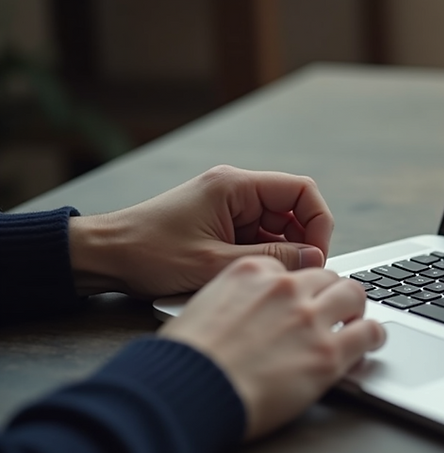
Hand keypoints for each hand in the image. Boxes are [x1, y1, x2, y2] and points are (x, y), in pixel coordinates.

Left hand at [69, 165, 333, 297]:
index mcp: (235, 186)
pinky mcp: (220, 225)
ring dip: (282, 252)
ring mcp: (228, 207)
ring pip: (277, 226)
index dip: (317, 222)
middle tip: (300, 274)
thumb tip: (313, 259)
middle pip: (292, 208)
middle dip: (303, 241)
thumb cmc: (147, 253)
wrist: (102, 257)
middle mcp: (234, 190)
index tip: (316, 255)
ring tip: (272, 280)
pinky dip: (264, 257)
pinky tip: (254, 277)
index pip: (301, 191)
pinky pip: (258, 237)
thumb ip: (271, 259)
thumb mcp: (214, 263)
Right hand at [159, 256, 385, 439]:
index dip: (299, 286)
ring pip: (352, 294)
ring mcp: (310, 319)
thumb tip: (243, 310)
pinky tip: (372, 341)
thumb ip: (232, 299)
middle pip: (326, 276)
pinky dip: (374, 335)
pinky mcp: (327, 353)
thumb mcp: (200, 307)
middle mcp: (285, 288)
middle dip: (330, 292)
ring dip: (355, 307)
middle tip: (332, 308)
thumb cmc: (184, 359)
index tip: (299, 299)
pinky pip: (368, 332)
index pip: (291, 268)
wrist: (187, 390)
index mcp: (252, 272)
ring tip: (355, 320)